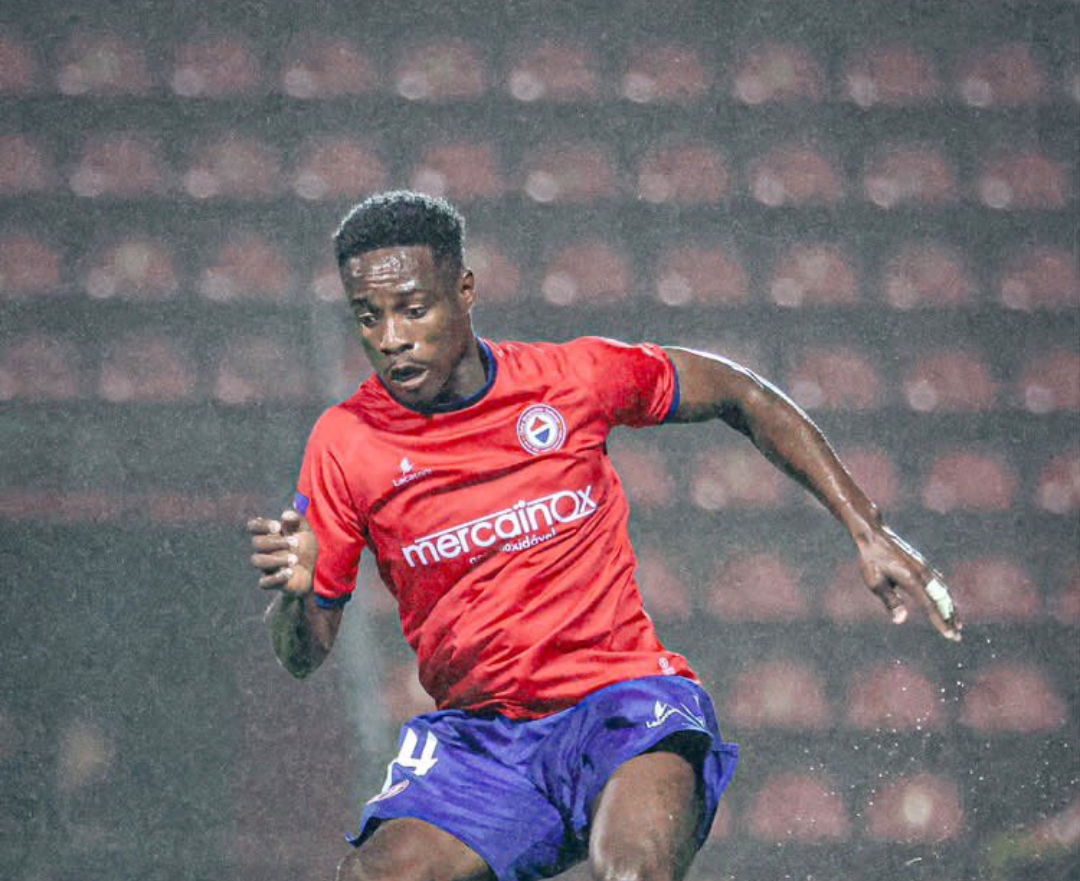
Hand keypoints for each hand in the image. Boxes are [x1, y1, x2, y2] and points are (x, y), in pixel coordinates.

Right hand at [246, 510, 317, 596]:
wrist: (311, 572)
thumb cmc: (304, 548)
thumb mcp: (305, 532)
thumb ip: (297, 521)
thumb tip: (286, 514)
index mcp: (270, 534)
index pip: (254, 526)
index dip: (261, 525)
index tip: (278, 526)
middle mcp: (264, 550)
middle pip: (256, 543)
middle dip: (276, 542)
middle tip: (296, 543)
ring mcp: (266, 566)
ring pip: (257, 560)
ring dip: (276, 559)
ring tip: (295, 560)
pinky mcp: (270, 582)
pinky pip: (264, 582)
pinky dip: (276, 577)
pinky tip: (290, 572)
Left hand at [855, 525, 961, 641]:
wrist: (874, 535)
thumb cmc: (871, 561)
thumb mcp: (875, 582)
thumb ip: (890, 601)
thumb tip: (901, 620)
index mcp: (911, 579)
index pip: (930, 606)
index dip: (941, 622)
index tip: (950, 635)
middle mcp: (923, 573)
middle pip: (942, 600)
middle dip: (950, 618)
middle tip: (957, 636)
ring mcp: (925, 568)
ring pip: (943, 591)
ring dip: (951, 608)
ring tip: (957, 623)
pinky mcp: (923, 564)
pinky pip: (939, 583)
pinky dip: (945, 596)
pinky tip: (948, 603)